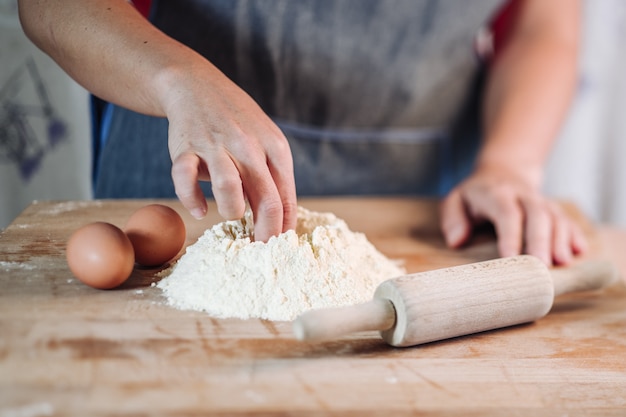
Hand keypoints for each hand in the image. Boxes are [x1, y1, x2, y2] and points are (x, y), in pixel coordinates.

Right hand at [159, 65, 297, 241]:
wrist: (197, 87)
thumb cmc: (238, 123)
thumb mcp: (266, 143)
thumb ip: (272, 179)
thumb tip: (279, 223)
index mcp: (274, 147)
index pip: (285, 197)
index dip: (283, 228)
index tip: (279, 247)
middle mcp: (248, 146)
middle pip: (265, 199)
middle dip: (264, 232)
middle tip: (260, 250)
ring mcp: (216, 145)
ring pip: (229, 188)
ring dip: (231, 212)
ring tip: (231, 217)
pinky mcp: (185, 148)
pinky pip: (185, 179)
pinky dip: (191, 199)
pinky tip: (199, 209)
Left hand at [439, 167, 586, 264]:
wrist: (504, 171)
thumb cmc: (476, 194)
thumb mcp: (456, 200)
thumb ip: (452, 219)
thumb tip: (457, 241)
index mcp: (497, 194)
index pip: (507, 213)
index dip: (510, 235)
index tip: (511, 258)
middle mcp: (523, 195)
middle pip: (537, 215)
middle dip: (541, 241)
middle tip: (543, 267)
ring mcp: (541, 201)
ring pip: (556, 217)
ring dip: (561, 239)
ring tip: (563, 263)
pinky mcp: (554, 208)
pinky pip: (568, 219)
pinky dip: (575, 235)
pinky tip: (580, 252)